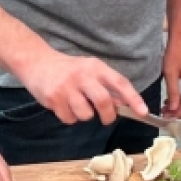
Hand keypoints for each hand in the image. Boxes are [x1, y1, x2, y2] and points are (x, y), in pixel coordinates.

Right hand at [13, 50, 146, 124]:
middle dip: (109, 116)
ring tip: (77, 105)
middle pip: (103, 101)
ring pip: (86, 114)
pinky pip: (69, 119)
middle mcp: (82, 76)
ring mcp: (66, 88)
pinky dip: (70, 117)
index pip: (119, 82)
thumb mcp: (89, 70)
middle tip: (107, 118)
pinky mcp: (53, 99)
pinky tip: (64, 105)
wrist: (37, 62)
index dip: (133, 98)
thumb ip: (106, 85)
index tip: (143, 112)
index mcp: (95, 67)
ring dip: (85, 116)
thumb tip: (124, 104)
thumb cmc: (68, 69)